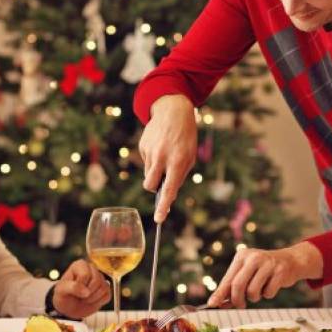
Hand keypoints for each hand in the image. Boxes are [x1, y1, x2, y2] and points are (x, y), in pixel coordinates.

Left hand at [53, 260, 110, 318]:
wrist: (68, 307)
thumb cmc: (64, 295)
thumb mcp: (61, 291)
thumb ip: (72, 288)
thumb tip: (87, 291)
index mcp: (80, 265)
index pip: (85, 275)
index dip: (79, 286)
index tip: (72, 290)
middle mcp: (92, 269)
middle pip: (96, 280)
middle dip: (87, 293)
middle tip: (79, 296)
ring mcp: (100, 279)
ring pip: (104, 288)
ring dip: (92, 298)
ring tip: (84, 299)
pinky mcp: (105, 289)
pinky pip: (107, 295)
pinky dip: (98, 302)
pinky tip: (90, 301)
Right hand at [139, 94, 197, 222]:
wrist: (173, 111)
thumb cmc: (186, 137)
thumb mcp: (189, 157)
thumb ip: (179, 176)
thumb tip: (168, 194)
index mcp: (178, 162)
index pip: (169, 190)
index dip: (163, 206)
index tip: (159, 220)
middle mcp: (162, 158)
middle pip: (150, 185)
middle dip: (154, 187)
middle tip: (161, 179)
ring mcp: (150, 151)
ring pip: (147, 174)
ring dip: (154, 172)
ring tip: (164, 156)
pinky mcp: (142, 146)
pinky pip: (145, 161)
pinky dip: (152, 159)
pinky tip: (159, 146)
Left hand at [207, 242, 322, 307]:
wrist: (290, 261)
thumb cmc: (263, 270)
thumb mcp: (246, 272)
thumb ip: (233, 286)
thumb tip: (217, 302)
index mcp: (241, 256)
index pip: (228, 279)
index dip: (219, 294)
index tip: (212, 304)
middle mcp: (253, 257)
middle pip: (237, 286)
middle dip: (237, 300)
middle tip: (240, 305)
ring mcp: (267, 263)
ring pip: (252, 292)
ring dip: (255, 297)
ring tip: (260, 290)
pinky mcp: (280, 271)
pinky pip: (268, 293)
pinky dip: (268, 294)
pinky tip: (271, 285)